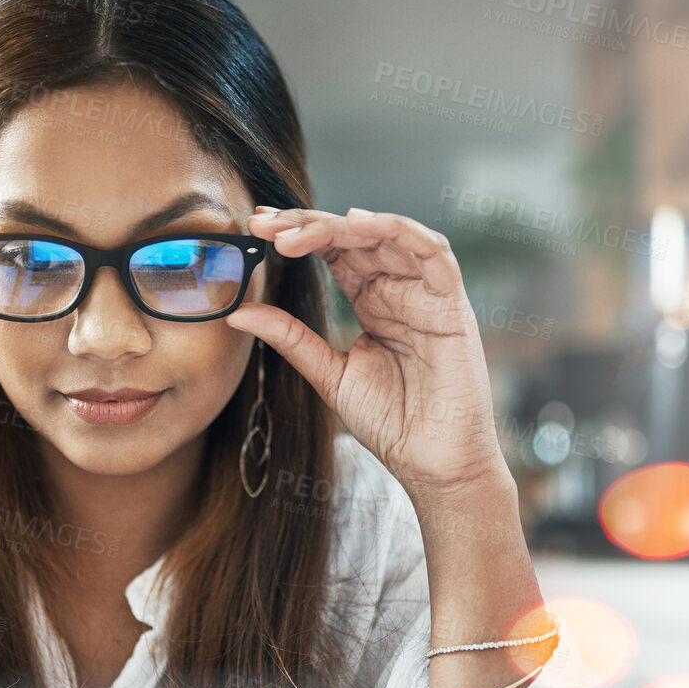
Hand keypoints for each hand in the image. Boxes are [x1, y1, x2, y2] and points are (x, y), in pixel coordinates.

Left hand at [229, 206, 507, 501]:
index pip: (334, 251)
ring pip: (389, 235)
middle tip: (265, 224)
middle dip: (308, 224)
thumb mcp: (329, 373)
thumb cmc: (393, 423)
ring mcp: (427, 295)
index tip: (255, 228)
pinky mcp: (452, 306)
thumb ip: (290, 337)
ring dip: (343, 224)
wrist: (433, 464)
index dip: (298, 234)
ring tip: (297, 231)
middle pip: (356, 236)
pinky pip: (433, 254)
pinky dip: (398, 230)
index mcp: (372, 301)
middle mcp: (399, 289)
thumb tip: (236, 312)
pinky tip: (359, 223)